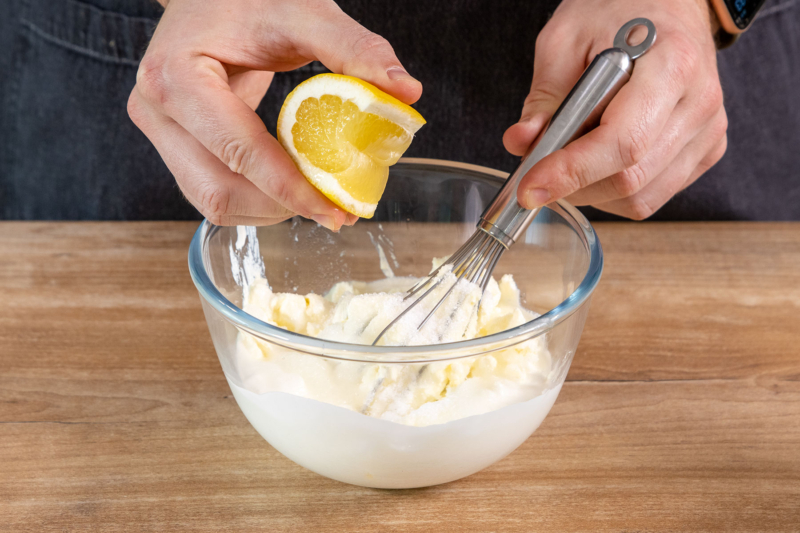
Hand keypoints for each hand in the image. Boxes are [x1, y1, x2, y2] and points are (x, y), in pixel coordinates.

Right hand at [128, 0, 421, 228]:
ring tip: (317, 198)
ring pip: (214, 203)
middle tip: (335, 210)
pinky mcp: (175, 146)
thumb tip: (406, 92)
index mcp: (176, 76)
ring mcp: (161, 132)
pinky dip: (257, 200)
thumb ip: (355, 48)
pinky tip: (291, 186)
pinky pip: (214, 192)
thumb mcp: (304, 11)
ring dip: (270, 211)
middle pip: (219, 192)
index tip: (336, 210)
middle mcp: (156, 111)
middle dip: (282, 209)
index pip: (239, 151)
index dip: (291, 189)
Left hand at [503, 0, 726, 219]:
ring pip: (639, 198)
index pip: (622, 142)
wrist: (669, 3)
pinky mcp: (706, 151)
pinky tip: (600, 159)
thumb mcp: (566, 38)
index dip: (572, 172)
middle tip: (540, 171)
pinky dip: (615, 192)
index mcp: (672, 65)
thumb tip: (522, 143)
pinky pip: (652, 195)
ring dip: (592, 192)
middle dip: (573, 186)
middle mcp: (699, 103)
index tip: (530, 187)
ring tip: (572, 157)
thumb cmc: (620, 12)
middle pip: (629, 179)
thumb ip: (544, 96)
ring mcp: (708, 131)